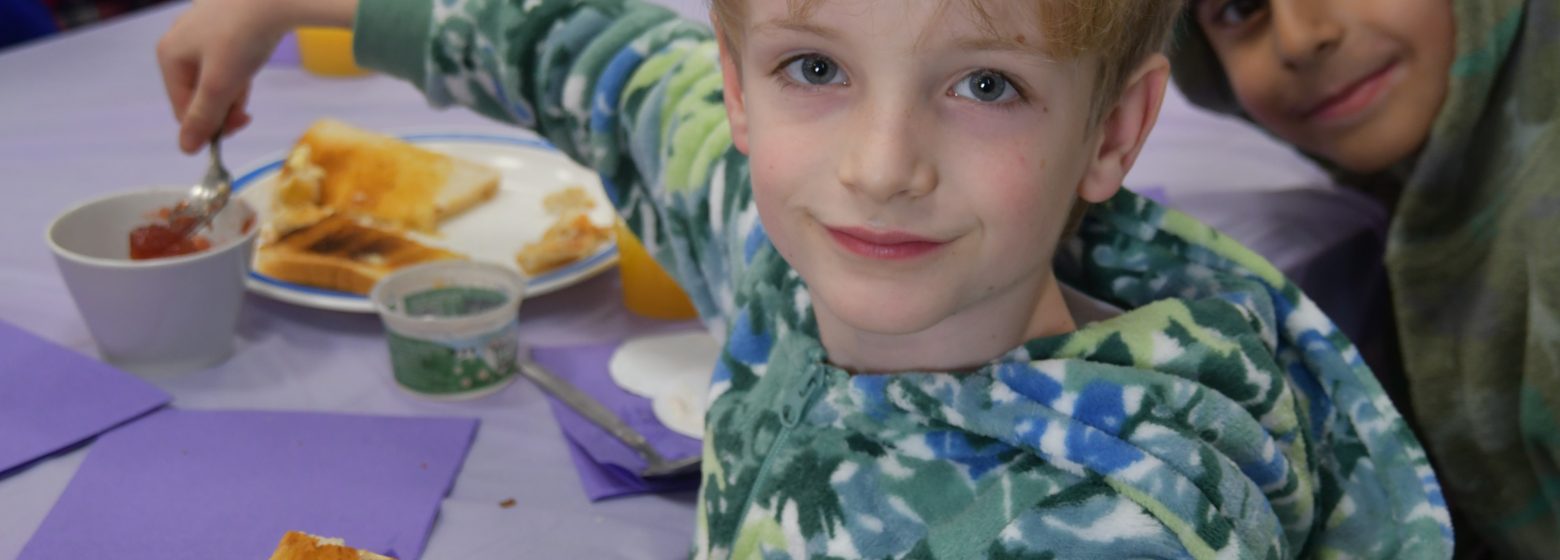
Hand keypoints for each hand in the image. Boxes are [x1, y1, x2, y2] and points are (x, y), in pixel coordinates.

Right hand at [156, 0, 356, 153]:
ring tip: (250, 75)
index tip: (240, 126)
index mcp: (169, 56)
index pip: (183, 109)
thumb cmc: (244, 35)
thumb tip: (185, 149)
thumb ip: (204, 117)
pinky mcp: (224, 26)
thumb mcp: (222, 84)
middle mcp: (178, 42)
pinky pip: (228, 62)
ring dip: (236, 90)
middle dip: (225, 106)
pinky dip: (241, 70)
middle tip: (248, 110)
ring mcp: (201, 32)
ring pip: (216, 80)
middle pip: (199, 95)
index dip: (210, 125)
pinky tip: (253, 60)